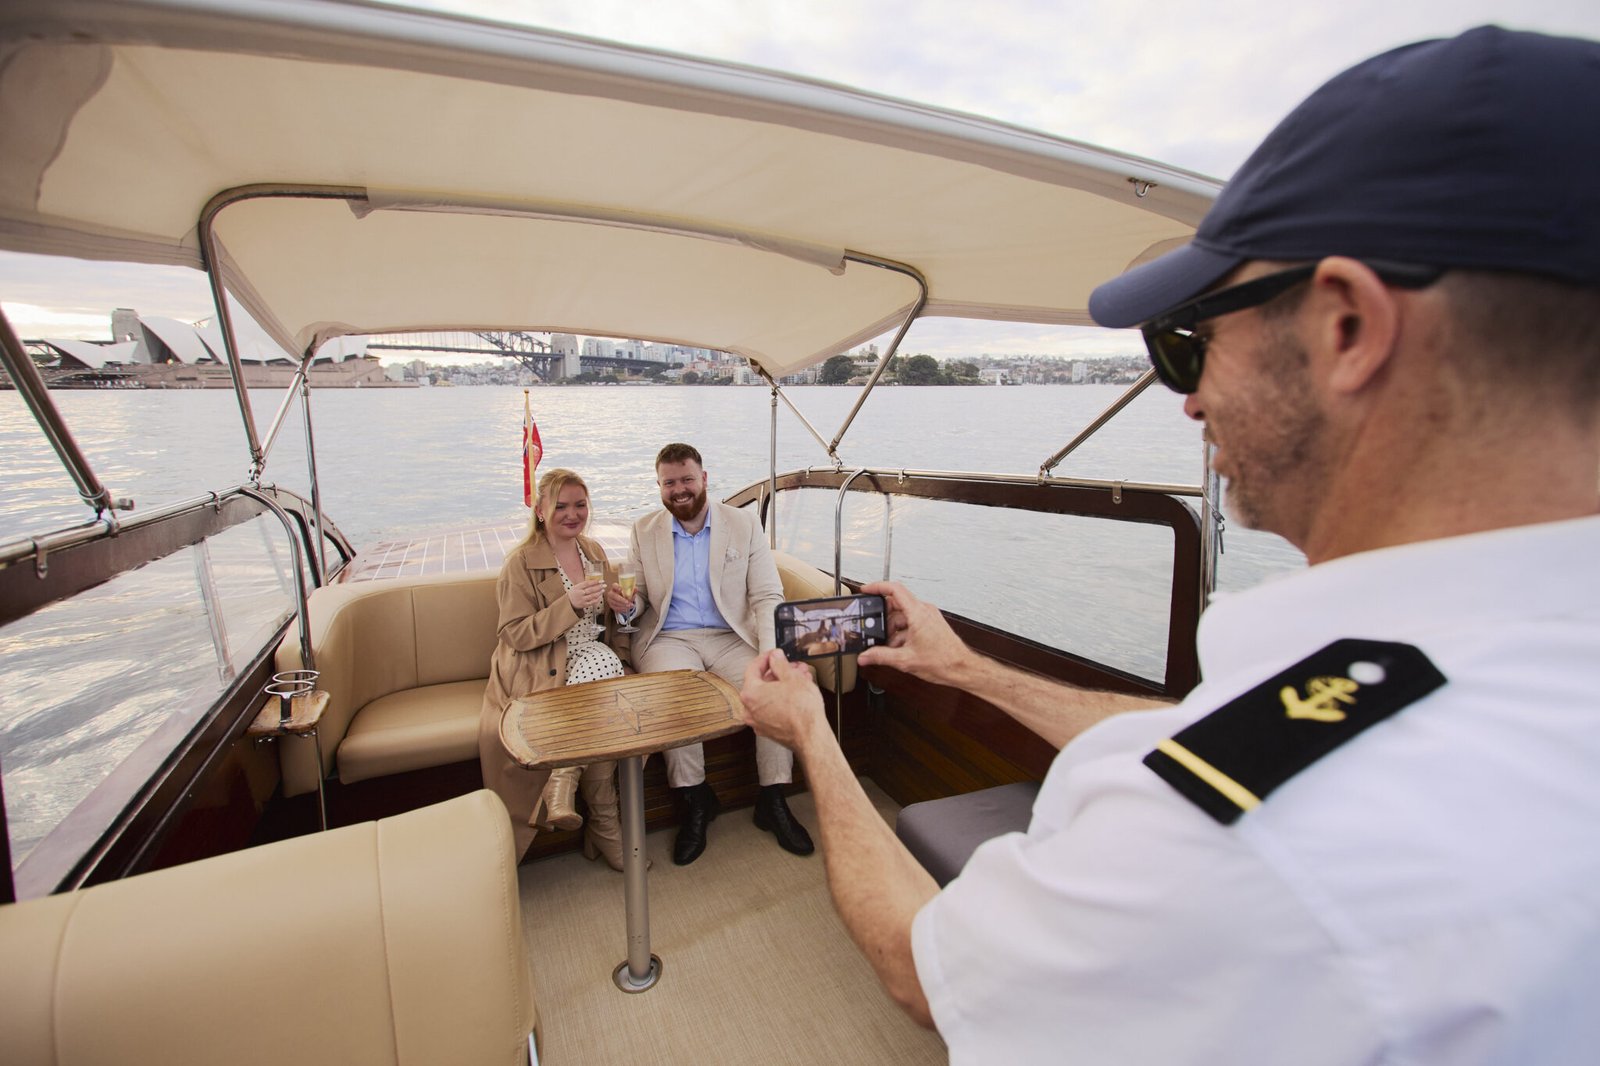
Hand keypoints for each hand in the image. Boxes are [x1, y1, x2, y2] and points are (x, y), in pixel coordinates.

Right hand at [567, 576, 604, 611]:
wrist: (568, 603)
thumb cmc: (573, 593)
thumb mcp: (576, 587)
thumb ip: (584, 584)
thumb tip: (594, 581)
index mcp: (577, 587)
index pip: (587, 583)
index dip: (595, 582)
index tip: (601, 581)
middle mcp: (580, 593)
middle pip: (591, 590)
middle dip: (599, 587)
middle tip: (604, 585)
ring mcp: (582, 600)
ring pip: (592, 596)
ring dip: (599, 593)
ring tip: (603, 590)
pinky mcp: (584, 605)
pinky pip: (592, 602)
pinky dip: (597, 599)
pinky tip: (600, 596)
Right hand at [604, 583, 635, 614]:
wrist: (622, 600)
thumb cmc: (625, 594)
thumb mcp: (629, 591)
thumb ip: (632, 590)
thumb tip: (636, 589)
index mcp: (614, 587)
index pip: (614, 586)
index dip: (617, 587)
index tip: (621, 589)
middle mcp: (611, 593)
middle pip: (614, 596)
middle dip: (621, 599)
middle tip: (627, 602)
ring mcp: (610, 600)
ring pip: (615, 603)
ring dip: (623, 605)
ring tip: (629, 606)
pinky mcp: (611, 606)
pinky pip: (616, 608)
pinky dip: (622, 609)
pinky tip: (627, 608)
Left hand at [740, 648, 825, 751]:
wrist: (811, 737)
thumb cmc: (802, 712)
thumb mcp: (792, 678)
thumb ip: (780, 664)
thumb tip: (775, 658)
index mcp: (750, 693)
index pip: (753, 668)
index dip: (766, 658)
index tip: (774, 654)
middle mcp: (749, 709)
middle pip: (761, 683)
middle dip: (779, 672)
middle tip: (792, 666)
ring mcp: (758, 722)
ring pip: (768, 697)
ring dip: (783, 685)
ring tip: (800, 679)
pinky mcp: (768, 730)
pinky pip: (772, 709)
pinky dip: (782, 700)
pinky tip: (797, 694)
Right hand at [856, 580, 972, 686]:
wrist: (961, 668)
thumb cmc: (944, 661)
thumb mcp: (906, 660)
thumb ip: (881, 656)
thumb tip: (865, 656)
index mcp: (918, 613)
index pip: (895, 589)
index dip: (878, 587)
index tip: (866, 590)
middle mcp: (924, 611)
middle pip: (896, 604)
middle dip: (883, 617)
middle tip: (874, 629)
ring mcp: (928, 617)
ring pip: (903, 616)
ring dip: (892, 629)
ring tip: (888, 645)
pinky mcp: (930, 624)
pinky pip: (911, 622)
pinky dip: (901, 632)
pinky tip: (898, 648)